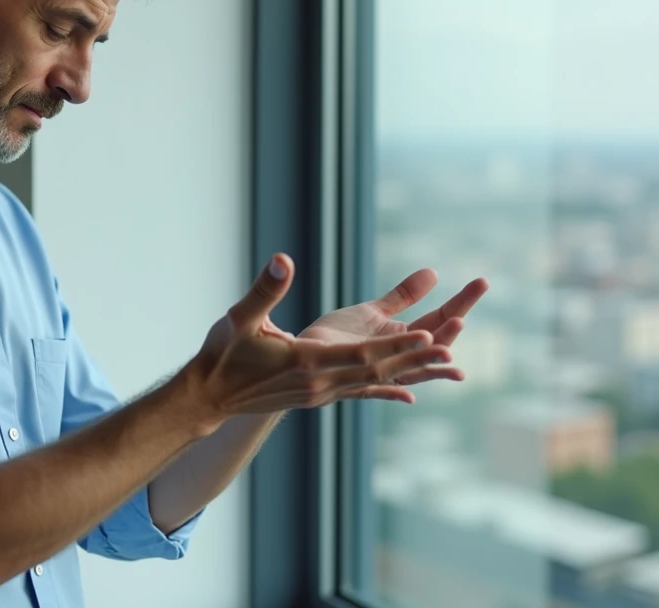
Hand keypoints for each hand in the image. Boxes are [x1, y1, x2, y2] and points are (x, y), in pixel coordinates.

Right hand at [187, 254, 460, 419]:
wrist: (207, 399)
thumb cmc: (221, 356)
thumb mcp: (240, 318)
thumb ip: (265, 290)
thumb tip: (282, 260)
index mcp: (306, 363)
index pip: (361, 354)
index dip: (395, 344)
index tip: (427, 334)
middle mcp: (320, 384)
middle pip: (377, 370)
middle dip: (414, 358)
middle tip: (451, 349)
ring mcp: (320, 394)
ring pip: (374, 381)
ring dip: (409, 370)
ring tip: (444, 362)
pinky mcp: (317, 397)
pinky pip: (361, 390)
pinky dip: (388, 385)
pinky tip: (409, 391)